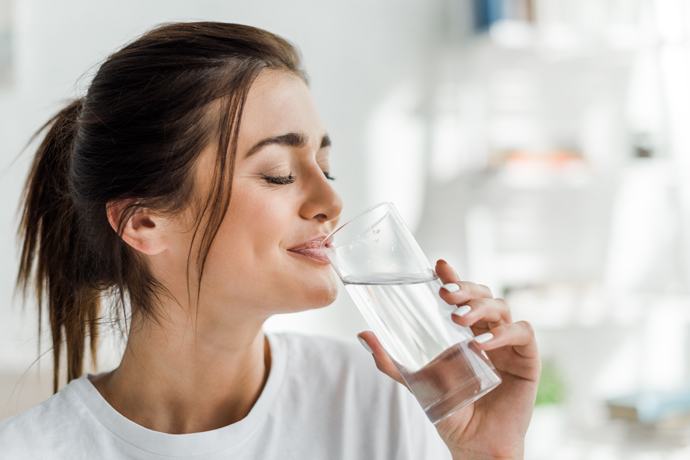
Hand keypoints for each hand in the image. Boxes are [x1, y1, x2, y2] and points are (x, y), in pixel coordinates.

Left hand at [358, 260, 540, 459]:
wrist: (474, 444)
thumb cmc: (450, 410)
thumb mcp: (417, 381)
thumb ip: (391, 361)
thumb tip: (363, 335)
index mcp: (465, 331)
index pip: (462, 296)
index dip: (454, 278)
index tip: (439, 266)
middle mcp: (488, 332)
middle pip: (483, 295)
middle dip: (465, 288)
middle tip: (445, 294)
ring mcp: (508, 344)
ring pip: (502, 307)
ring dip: (480, 307)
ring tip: (459, 318)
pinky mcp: (527, 360)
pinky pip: (523, 333)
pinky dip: (504, 333)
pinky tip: (482, 343)